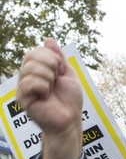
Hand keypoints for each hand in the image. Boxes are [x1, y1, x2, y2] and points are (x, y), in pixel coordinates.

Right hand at [16, 38, 82, 158]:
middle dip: (51, 65)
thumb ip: (58, 57)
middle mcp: (26, 77)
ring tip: (51, 89)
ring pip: (30, 69)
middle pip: (31, 56)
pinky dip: (43, 87)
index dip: (52, 57)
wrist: (71, 120)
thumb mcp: (67, 74)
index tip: (61, 71)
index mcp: (36, 70)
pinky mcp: (22, 99)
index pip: (35, 51)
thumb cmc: (70, 100)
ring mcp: (23, 88)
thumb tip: (48, 39)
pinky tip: (46, 96)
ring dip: (48, 77)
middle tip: (56, 80)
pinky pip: (29, 83)